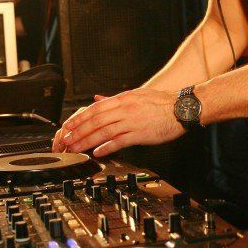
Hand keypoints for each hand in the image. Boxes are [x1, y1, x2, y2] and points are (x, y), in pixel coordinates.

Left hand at [51, 89, 183, 156]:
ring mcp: (132, 122)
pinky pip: (120, 141)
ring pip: (104, 131)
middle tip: (66, 140)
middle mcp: (125, 109)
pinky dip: (107, 147)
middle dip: (78, 131)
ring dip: (87, 140)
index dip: (79, 118)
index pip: (95, 108)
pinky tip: (97, 152)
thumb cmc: (161, 103)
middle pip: (96, 120)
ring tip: (76, 148)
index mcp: (123, 99)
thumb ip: (115, 99)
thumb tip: (98, 98)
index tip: (68, 126)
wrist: (181, 109)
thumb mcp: (136, 94)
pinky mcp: (140, 134)